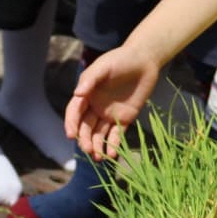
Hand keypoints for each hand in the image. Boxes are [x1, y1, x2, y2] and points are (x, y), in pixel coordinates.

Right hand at [65, 44, 159, 160]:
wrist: (144, 61)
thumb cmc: (121, 59)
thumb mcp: (103, 66)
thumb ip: (90, 79)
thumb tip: (77, 94)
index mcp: (86, 95)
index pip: (75, 113)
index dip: (71, 124)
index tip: (71, 135)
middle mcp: (95, 107)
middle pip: (85, 127)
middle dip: (85, 140)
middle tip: (88, 150)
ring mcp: (109, 114)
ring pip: (99, 134)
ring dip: (97, 146)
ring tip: (99, 157)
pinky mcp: (125, 119)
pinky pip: (116, 134)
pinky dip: (113, 145)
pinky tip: (111, 154)